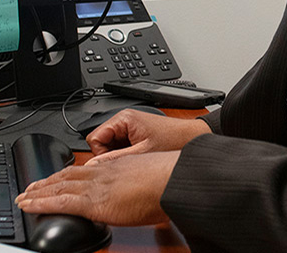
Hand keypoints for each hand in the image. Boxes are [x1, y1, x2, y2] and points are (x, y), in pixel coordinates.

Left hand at [16, 150, 179, 225]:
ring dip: (38, 192)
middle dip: (47, 182)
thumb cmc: (170, 182)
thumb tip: (138, 199)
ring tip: (24, 197)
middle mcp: (102, 174)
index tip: (56, 179)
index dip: (67, 175)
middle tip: (30, 187)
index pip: (84, 171)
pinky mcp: (93, 201)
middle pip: (66, 176)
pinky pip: (60, 201)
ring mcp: (95, 186)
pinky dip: (41, 203)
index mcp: (116, 168)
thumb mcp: (149, 181)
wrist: (173, 181)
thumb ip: (137, 187)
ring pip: (58, 186)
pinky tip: (29, 205)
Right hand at [86, 110, 210, 162]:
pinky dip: (127, 155)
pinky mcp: (136, 134)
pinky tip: (140, 159)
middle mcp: (124, 120)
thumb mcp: (142, 153)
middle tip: (128, 162)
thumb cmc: (173, 140)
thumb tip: (94, 167)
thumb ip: (116, 159)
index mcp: (123, 118)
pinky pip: (121, 147)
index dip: (101, 153)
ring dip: (120, 156)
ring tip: (137, 160)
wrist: (192, 138)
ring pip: (111, 146)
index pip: (94, 138)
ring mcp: (130, 127)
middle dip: (111, 155)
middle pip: (101, 143)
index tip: (113, 163)